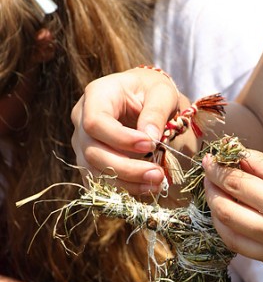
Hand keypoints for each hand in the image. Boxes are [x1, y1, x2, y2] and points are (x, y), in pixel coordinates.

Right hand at [71, 67, 189, 195]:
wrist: (144, 100)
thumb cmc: (151, 92)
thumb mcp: (162, 93)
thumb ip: (156, 111)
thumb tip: (150, 136)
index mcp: (96, 96)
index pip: (95, 122)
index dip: (120, 139)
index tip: (150, 144)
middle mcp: (81, 120)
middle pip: (93, 152)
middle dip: (126, 168)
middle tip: (157, 174)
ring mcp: (82, 144)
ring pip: (94, 172)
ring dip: (126, 184)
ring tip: (156, 184)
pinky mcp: (89, 163)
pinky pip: (98, 183)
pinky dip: (122, 189)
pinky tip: (146, 189)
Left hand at [202, 149, 262, 278]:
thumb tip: (236, 156)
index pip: (237, 186)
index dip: (218, 170)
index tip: (210, 158)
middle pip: (226, 214)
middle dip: (212, 191)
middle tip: (210, 174)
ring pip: (231, 238)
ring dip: (219, 216)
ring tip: (219, 194)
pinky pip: (250, 251)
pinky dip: (238, 232)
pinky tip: (240, 215)